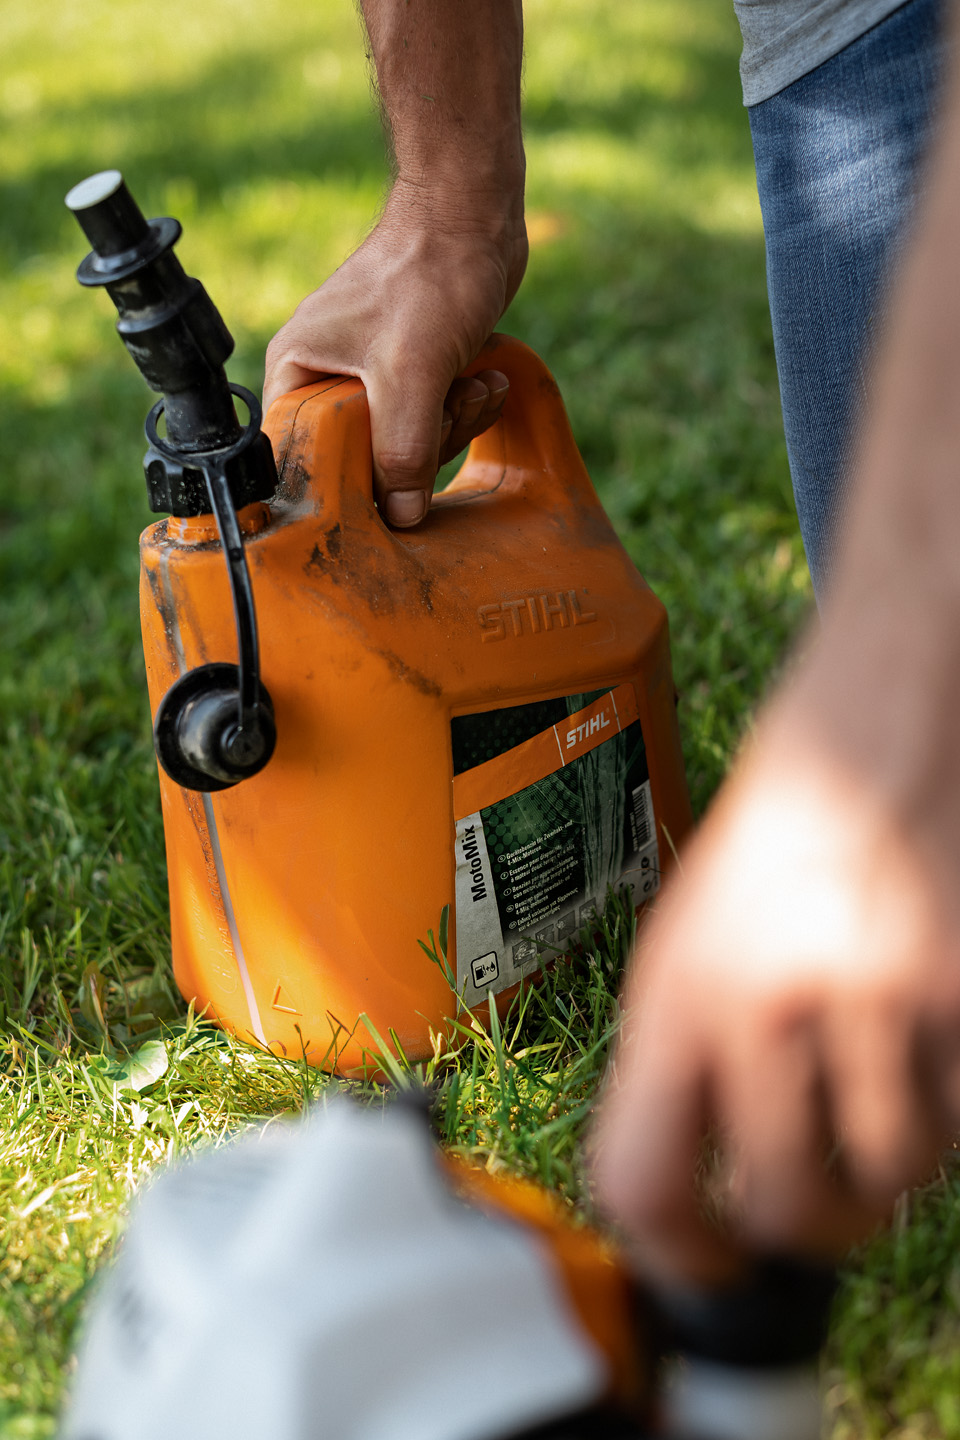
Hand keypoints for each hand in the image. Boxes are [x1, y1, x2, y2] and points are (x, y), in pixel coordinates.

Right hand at [263, 183, 527, 526]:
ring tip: (475, 385)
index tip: (394, 480)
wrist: (474, 215)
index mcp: (296, 374)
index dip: (350, 481)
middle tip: (446, 406)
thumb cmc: (429, 272)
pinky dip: (464, 408)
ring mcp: (371, 378)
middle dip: (421, 445)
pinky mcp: (412, 375)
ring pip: (407, 445)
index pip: (307, 459)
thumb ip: (402, 450)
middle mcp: (325, 379)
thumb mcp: (411, 373)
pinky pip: (434, 421)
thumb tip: (400, 518)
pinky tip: (487, 380)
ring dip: (452, 425)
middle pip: (364, 461)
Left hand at [591, 627, 959, 1285]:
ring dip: (890, 1156)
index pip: (640, 1181)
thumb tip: (704, 1207)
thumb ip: (689, 1068)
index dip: (676, 1253)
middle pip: (784, 1210)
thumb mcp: (691, 940)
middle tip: (821, 1194)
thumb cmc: (777, 845)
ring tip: (880, 1073)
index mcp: (676, 990)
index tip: (712, 1262)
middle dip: (807, 1223)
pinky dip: (953, 1106)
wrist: (878, 733)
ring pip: (894, 1179)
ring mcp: (879, 1003)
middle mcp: (769, 1004)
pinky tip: (929, 1034)